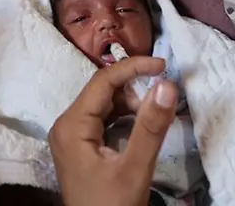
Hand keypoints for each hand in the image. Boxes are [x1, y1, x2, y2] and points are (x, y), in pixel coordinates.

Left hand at [49, 56, 178, 205]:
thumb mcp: (135, 168)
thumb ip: (150, 126)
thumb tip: (167, 84)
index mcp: (72, 125)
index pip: (102, 80)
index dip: (134, 67)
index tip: (164, 66)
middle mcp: (66, 125)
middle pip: (103, 91)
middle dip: (134, 89)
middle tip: (163, 100)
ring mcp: (72, 137)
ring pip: (105, 105)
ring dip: (131, 104)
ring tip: (154, 117)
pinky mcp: (81, 147)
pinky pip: (104, 120)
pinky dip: (125, 118)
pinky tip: (142, 127)